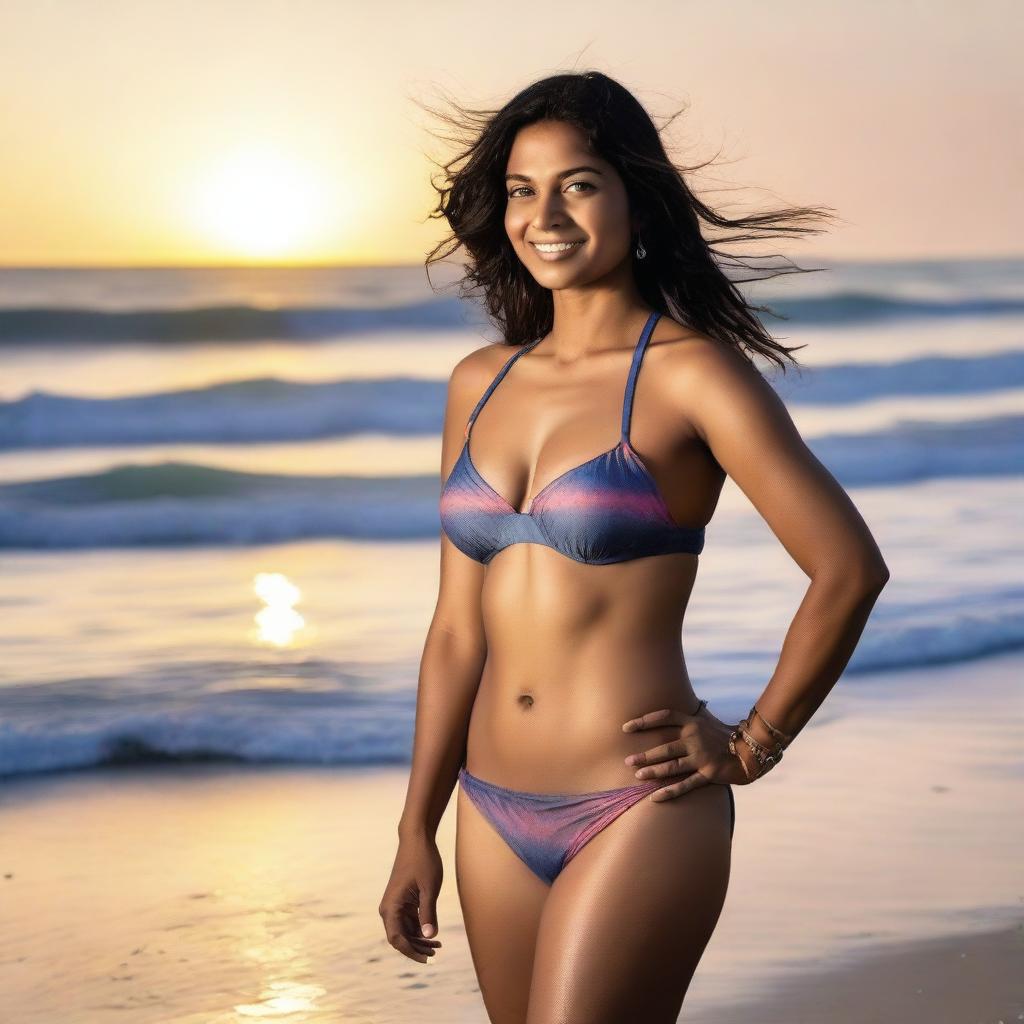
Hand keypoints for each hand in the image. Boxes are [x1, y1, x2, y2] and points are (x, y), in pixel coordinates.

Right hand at [378, 835, 443, 962]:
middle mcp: (389, 909)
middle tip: (437, 954)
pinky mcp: (402, 902)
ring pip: (405, 932)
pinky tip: (434, 935)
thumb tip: (430, 937)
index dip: (411, 952)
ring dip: (420, 940)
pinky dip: (420, 929)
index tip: (427, 960)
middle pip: (401, 938)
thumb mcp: (430, 888)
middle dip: (417, 948)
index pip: (397, 939)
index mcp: (391, 907)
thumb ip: (428, 913)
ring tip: (438, 947)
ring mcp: (395, 905)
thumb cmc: (423, 861)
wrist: (417, 839)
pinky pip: (409, 922)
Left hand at [622, 703, 749, 799]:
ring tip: (638, 775)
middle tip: (627, 761)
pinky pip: (685, 785)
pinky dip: (669, 792)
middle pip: (665, 747)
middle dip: (645, 755)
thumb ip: (688, 719)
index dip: (645, 721)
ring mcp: (702, 757)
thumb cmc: (725, 736)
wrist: (751, 751)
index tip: (626, 727)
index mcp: (693, 722)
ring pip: (672, 766)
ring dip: (653, 771)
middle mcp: (695, 738)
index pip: (664, 717)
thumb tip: (670, 714)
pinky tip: (655, 797)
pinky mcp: (709, 774)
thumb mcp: (706, 722)